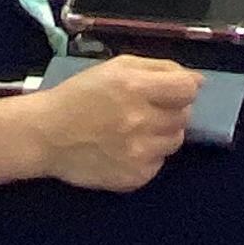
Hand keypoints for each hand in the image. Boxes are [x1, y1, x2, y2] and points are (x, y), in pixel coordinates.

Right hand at [32, 56, 195, 191]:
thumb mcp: (115, 67)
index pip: (188, 89)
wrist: (46, 134)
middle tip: (146, 109)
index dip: (184, 88)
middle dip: (170, 110)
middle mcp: (140, 121)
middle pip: (184, 116)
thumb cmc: (80, 95)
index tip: (172, 91)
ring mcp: (138, 153)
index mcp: (135, 87)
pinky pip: (158, 163)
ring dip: (161, 133)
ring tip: (135, 129)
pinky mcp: (134, 178)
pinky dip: (148, 155)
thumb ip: (159, 68)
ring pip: (175, 141)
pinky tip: (125, 148)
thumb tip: (197, 80)